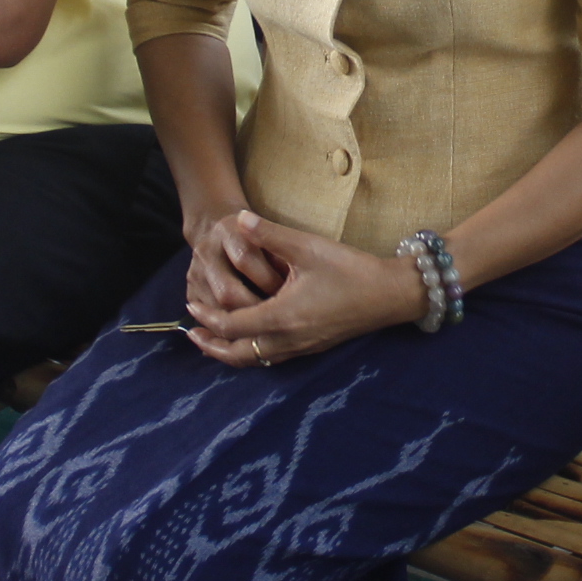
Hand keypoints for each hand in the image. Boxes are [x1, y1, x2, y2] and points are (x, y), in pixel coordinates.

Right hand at [182, 202, 285, 320]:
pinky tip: (250, 335)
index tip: (289, 291)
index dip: (269, 279)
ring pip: (217, 308)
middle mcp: (206, 252)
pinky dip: (228, 330)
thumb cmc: (257, 236)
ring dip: (242, 324)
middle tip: (278, 318)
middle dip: (256, 309)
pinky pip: (209, 318)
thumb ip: (281, 248)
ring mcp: (195, 273)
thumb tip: (296, 277)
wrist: (218, 231)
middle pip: (227, 291)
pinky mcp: (191, 291)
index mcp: (227, 231)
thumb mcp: (272, 230)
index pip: (245, 259)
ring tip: (267, 329)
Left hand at [182, 213, 423, 366]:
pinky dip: (252, 352)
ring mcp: (301, 348)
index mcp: (282, 317)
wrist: (391, 295)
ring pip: (255, 361)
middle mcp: (288, 339)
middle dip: (212, 346)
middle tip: (192, 334)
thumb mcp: (307, 247)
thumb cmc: (351, 270)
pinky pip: (271, 358)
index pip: (232, 326)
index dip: (207, 319)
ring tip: (213, 340)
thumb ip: (269, 234)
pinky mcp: (312, 347)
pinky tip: (249, 337)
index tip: (191, 309)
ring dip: (230, 352)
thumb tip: (238, 219)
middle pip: (238, 355)